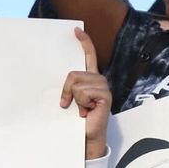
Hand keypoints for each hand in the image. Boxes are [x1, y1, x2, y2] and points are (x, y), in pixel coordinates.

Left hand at [62, 28, 110, 158]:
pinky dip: (81, 103)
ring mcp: (103, 87)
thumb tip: (63, 80)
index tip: (76, 31)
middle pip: (73, 73)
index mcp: (91, 78)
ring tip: (82, 109)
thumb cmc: (77, 119)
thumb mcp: (71, 99)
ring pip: (76, 83)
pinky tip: (88, 111)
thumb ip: (69, 87)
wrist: (86, 136)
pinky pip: (83, 92)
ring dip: (75, 99)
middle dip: (66, 90)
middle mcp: (99, 80)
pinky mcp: (105, 95)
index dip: (84, 43)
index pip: (89, 56)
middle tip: (70, 104)